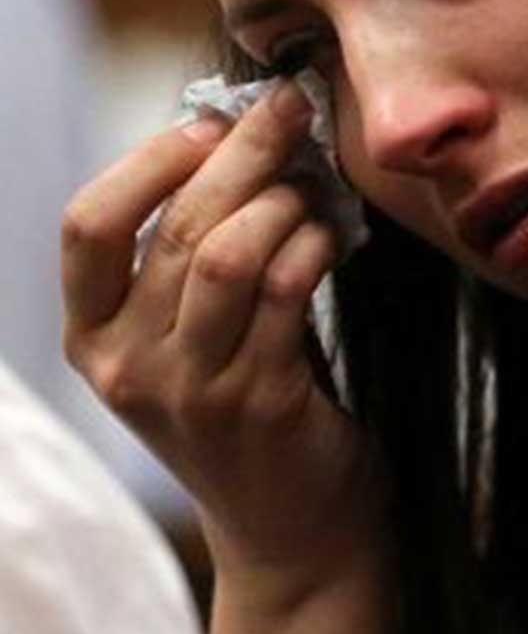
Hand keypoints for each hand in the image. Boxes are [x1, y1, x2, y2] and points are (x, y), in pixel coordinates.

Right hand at [61, 79, 387, 599]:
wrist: (291, 524)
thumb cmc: (248, 399)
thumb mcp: (191, 334)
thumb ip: (194, 252)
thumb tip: (240, 131)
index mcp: (92, 338)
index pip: (87, 226)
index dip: (147, 161)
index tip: (207, 123)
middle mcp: (126, 367)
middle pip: (175, 227)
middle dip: (242, 152)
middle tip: (293, 109)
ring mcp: (191, 391)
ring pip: (229, 254)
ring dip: (284, 202)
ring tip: (315, 191)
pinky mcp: (260, 404)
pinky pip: (287, 291)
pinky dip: (315, 244)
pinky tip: (333, 235)